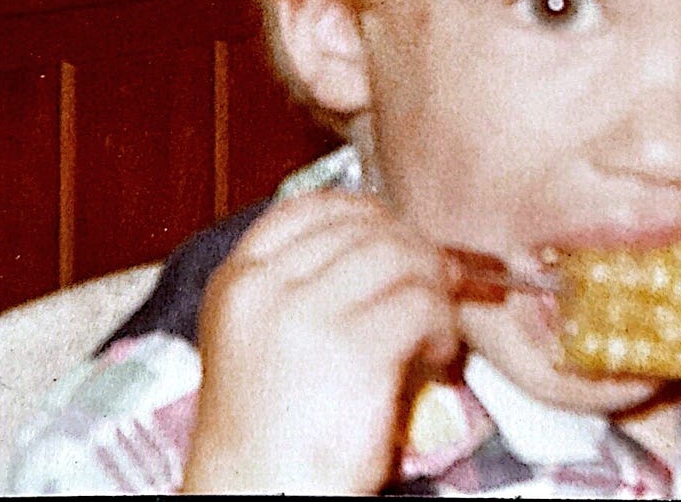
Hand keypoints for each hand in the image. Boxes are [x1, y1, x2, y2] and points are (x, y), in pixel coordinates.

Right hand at [181, 191, 460, 493]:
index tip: (393, 233)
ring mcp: (307, 314)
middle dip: (411, 248)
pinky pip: (422, 304)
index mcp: (237, 280)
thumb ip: (298, 288)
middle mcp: (266, 286)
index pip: (309, 207)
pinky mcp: (354, 349)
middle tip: (439, 276)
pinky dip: (443, 324)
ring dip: (434, 285)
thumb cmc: (268, 435)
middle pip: (362, 227)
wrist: (257, 499)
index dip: (365, 213)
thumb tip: (381, 247)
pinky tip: (437, 352)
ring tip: (437, 322)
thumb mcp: (259, 340)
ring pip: (399, 256)